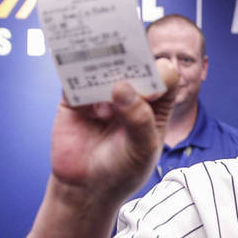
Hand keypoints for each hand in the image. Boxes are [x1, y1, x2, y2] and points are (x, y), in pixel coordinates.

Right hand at [50, 59, 178, 204]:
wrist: (86, 189)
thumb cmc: (123, 170)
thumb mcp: (141, 149)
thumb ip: (138, 119)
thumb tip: (122, 86)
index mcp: (156, 104)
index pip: (164, 78)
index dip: (159, 73)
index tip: (151, 83)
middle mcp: (131, 94)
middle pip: (133, 65)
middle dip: (129, 56)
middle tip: (123, 49)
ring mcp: (102, 94)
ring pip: (102, 67)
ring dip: (100, 58)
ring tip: (99, 56)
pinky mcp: (75, 98)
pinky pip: (73, 78)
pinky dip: (73, 71)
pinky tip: (76, 71)